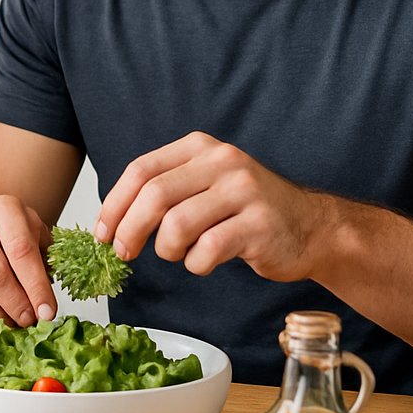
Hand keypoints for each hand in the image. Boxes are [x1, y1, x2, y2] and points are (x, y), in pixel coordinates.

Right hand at [0, 195, 55, 329]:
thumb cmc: (13, 238)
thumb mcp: (37, 240)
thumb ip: (45, 268)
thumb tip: (46, 309)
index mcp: (4, 210)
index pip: (22, 251)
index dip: (36, 286)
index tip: (47, 312)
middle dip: (16, 306)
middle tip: (29, 322)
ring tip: (11, 324)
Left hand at [96, 132, 323, 279]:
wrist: (311, 227)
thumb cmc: (247, 212)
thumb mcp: (206, 185)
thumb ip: (166, 191)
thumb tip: (111, 221)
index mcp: (201, 148)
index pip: (141, 170)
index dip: (114, 204)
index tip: (102, 232)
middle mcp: (222, 161)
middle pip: (154, 196)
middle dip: (129, 230)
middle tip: (123, 253)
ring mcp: (243, 191)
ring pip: (177, 226)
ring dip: (168, 251)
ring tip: (180, 255)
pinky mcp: (258, 224)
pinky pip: (207, 250)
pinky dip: (196, 264)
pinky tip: (206, 262)